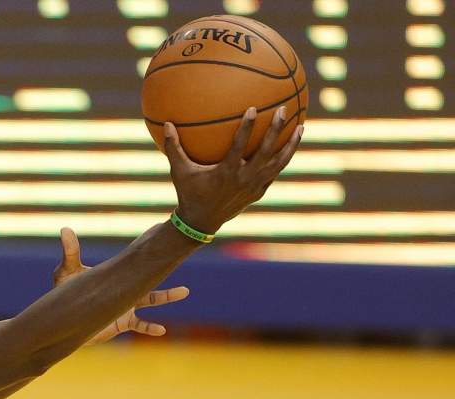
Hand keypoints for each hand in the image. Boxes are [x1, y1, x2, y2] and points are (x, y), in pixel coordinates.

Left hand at [54, 227, 188, 344]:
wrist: (65, 319)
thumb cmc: (66, 293)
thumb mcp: (67, 272)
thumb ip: (69, 252)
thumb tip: (65, 229)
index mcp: (116, 275)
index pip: (135, 263)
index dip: (147, 254)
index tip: (161, 242)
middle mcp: (125, 289)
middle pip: (149, 278)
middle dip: (163, 264)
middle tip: (181, 253)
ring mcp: (125, 306)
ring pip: (151, 300)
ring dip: (166, 296)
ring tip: (184, 291)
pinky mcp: (122, 323)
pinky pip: (140, 325)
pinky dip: (151, 328)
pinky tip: (161, 330)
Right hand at [166, 106, 303, 233]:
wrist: (200, 222)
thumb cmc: (188, 193)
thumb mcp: (179, 171)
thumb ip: (173, 147)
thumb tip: (166, 124)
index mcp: (226, 171)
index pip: (240, 145)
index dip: (247, 127)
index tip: (253, 108)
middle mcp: (244, 178)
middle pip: (266, 151)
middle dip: (276, 129)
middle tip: (283, 110)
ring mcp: (255, 186)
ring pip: (279, 163)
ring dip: (291, 145)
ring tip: (301, 127)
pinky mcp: (259, 192)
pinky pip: (275, 172)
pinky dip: (283, 159)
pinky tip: (289, 146)